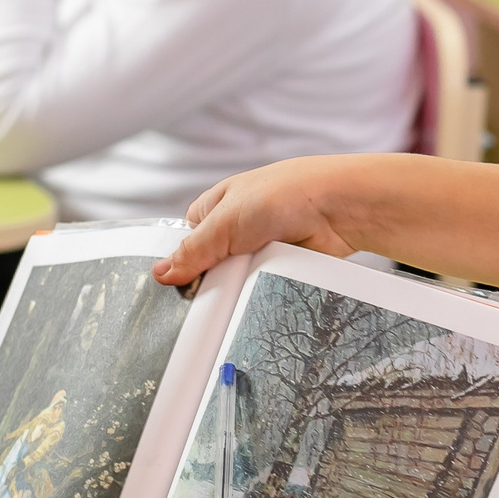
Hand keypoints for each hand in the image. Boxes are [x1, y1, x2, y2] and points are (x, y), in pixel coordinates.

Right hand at [154, 155, 400, 285]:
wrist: (337, 208)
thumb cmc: (282, 195)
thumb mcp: (224, 221)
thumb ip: (193, 250)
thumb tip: (160, 273)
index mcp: (215, 210)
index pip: (184, 244)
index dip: (178, 266)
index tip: (169, 292)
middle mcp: (236, 230)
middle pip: (210, 268)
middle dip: (209, 282)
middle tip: (202, 301)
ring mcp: (260, 250)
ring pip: (236, 283)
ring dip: (236, 289)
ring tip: (232, 299)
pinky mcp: (281, 268)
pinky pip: (261, 289)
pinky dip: (259, 294)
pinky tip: (255, 302)